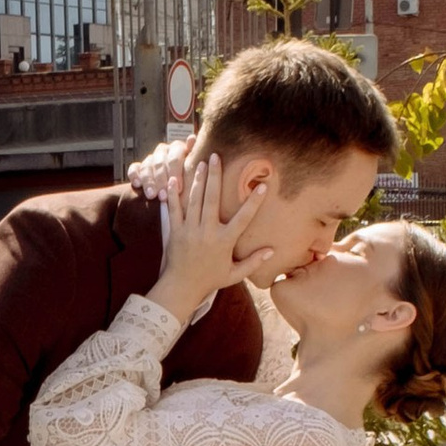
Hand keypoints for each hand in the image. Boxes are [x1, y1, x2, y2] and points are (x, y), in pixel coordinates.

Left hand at [151, 156, 271, 320]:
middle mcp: (207, 232)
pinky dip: (173, 194)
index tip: (261, 186)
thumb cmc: (210, 280)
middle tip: (216, 157)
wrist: (181, 288)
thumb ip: (253, 261)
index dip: (253, 202)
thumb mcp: (234, 274)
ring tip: (201, 162)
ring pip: (194, 200)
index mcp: (224, 242)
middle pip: (213, 199)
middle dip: (215, 176)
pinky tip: (174, 179)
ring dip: (198, 180)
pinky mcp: (175, 231)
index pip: (243, 218)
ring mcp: (190, 230)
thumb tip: (272, 251)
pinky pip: (174, 209)